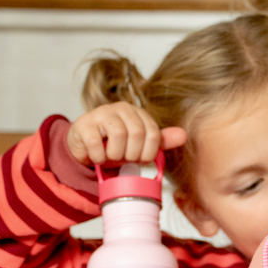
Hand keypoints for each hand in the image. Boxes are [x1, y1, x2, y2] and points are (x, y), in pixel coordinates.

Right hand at [67, 102, 186, 165]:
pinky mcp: (83, 124)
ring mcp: (101, 114)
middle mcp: (121, 109)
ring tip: (110, 157)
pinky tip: (98, 157)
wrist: (86, 148)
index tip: (140, 158)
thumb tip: (184, 135)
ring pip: (118, 135)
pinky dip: (99, 157)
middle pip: (137, 133)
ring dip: (116, 154)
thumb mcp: (140, 145)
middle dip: (132, 154)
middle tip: (124, 159)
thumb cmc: (115, 146)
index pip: (153, 133)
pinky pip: (96, 143)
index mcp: (138, 113)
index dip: (148, 152)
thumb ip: (161, 140)